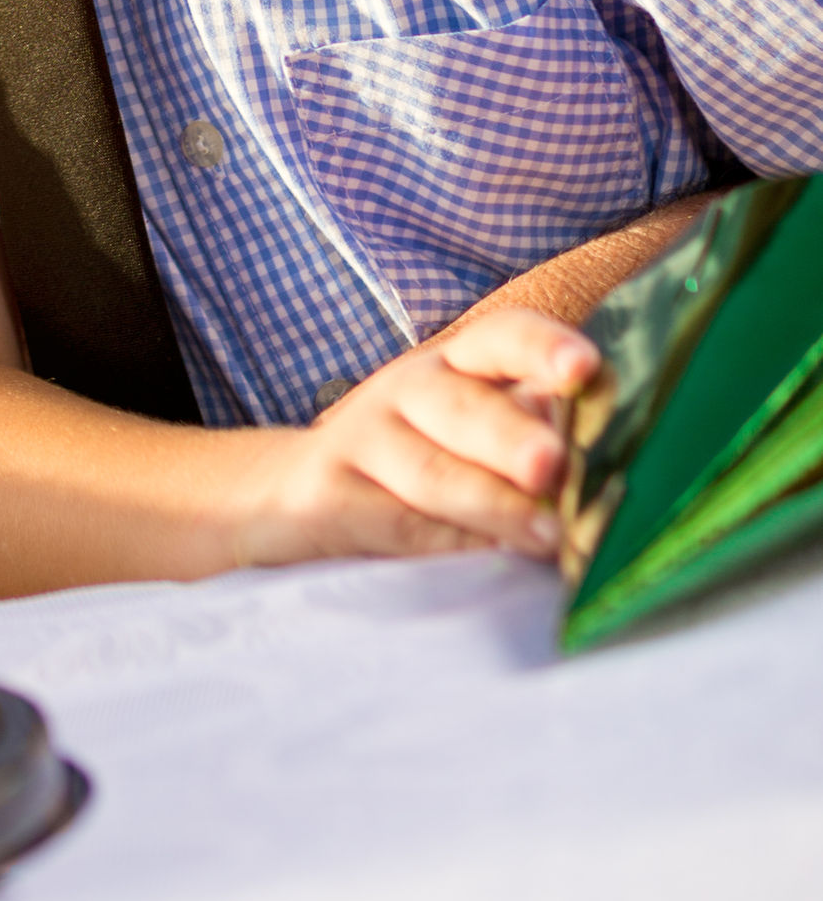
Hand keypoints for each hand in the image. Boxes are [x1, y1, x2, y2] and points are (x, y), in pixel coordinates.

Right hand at [239, 304, 597, 569]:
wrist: (288, 492)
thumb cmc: (413, 462)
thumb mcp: (470, 430)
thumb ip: (532, 431)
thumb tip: (612, 449)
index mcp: (454, 364)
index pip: (501, 337)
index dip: (542, 347)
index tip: (584, 366)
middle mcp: (409, 391)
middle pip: (462, 406)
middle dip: (509, 435)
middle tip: (553, 463)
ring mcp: (364, 442)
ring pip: (429, 471)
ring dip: (488, 502)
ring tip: (545, 535)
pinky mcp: (330, 497)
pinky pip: (394, 523)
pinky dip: (446, 546)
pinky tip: (487, 563)